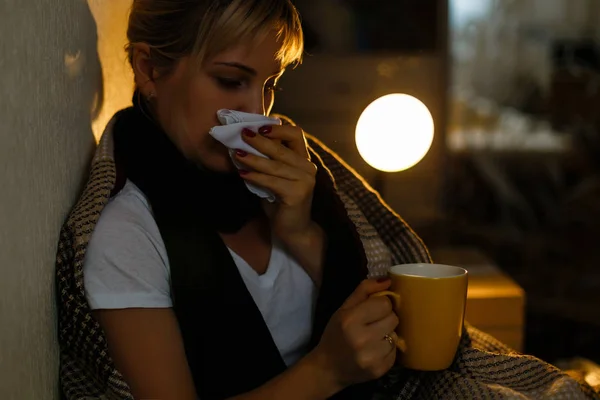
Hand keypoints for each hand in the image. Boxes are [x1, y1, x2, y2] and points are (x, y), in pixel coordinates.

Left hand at [235, 125, 316, 242]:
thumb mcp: (274, 177)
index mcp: (303, 160)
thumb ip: (268, 161)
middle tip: (242, 135)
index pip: (296, 134)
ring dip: (253, 158)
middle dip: (260, 140)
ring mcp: (305, 180)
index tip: (258, 127)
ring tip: (237, 154)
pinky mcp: (297, 194)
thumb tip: (245, 143)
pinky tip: (242, 174)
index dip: (277, 129)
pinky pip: (272, 181)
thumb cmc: (281, 203)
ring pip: (274, 165)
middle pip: (282, 148)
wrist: (293, 230)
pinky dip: (255, 176)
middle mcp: (308, 167)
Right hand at [307, 279, 399, 390]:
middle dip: (385, 319)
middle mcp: (362, 339)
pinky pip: (395, 352)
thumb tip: (388, 279)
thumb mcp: (343, 308)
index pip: (384, 303)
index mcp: (350, 320)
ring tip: (373, 339)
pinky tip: (375, 351)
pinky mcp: (380, 370)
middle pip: (393, 318)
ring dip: (387, 335)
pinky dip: (387, 350)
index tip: (373, 310)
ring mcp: (372, 357)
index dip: (380, 305)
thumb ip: (364, 290)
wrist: (328, 368)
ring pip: (396, 335)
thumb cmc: (335, 334)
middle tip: (373, 324)